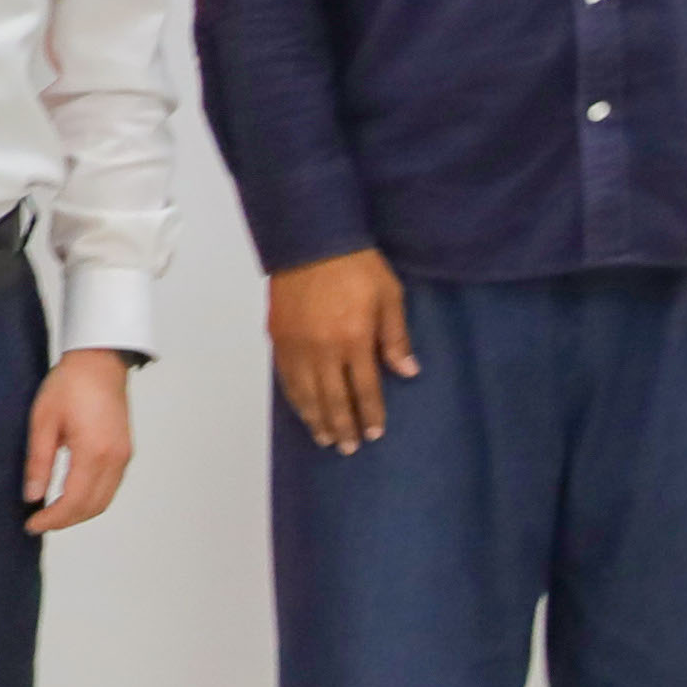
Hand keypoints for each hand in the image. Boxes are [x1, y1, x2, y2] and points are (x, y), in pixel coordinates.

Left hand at [24, 349, 133, 533]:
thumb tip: (32, 495)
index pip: (73, 501)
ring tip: (51, 512)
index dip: (52, 519)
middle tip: (38, 522)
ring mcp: (124, 457)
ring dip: (80, 512)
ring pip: (104, 500)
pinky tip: (70, 495)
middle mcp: (114, 459)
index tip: (31, 524)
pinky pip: (110, 487)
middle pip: (93, 507)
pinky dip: (91, 499)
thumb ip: (38, 461)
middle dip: (65, 520)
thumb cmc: (69, 384)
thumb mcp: (43, 421)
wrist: (99, 362)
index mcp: (93, 452)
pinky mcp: (125, 452)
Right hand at [269, 251, 416, 452]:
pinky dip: (294, 396)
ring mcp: (297, 344)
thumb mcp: (390, 296)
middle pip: (333, 398)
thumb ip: (396, 337)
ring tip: (324, 437)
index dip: (370, 414)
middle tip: (348, 447)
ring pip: (305, 392)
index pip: (365, 389)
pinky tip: (300, 406)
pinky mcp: (278, 335)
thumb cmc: (354, 264)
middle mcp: (323, 348)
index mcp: (354, 339)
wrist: (310, 238)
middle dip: (342, 426)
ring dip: (316, 418)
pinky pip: (285, 375)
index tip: (374, 433)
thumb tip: (408, 371)